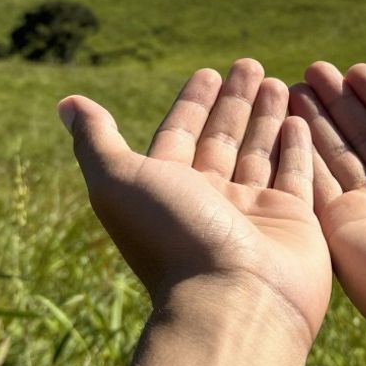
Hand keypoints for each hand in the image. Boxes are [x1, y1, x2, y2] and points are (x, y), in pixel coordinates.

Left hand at [59, 59, 331, 365]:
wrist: (234, 300)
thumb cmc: (173, 238)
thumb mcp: (119, 181)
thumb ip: (97, 140)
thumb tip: (67, 103)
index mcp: (167, 191)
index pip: (179, 135)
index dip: (191, 103)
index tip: (207, 71)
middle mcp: (209, 202)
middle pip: (221, 140)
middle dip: (234, 102)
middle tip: (249, 64)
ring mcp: (253, 214)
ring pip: (259, 153)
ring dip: (266, 117)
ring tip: (277, 81)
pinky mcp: (293, 223)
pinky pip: (295, 176)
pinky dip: (296, 148)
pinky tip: (298, 120)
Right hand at [289, 62, 365, 352]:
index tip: (352, 71)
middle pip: (365, 137)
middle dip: (338, 105)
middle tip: (311, 71)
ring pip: (336, 158)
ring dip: (313, 123)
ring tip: (290, 88)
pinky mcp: (343, 234)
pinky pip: (316, 186)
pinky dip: (300, 155)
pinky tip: (285, 122)